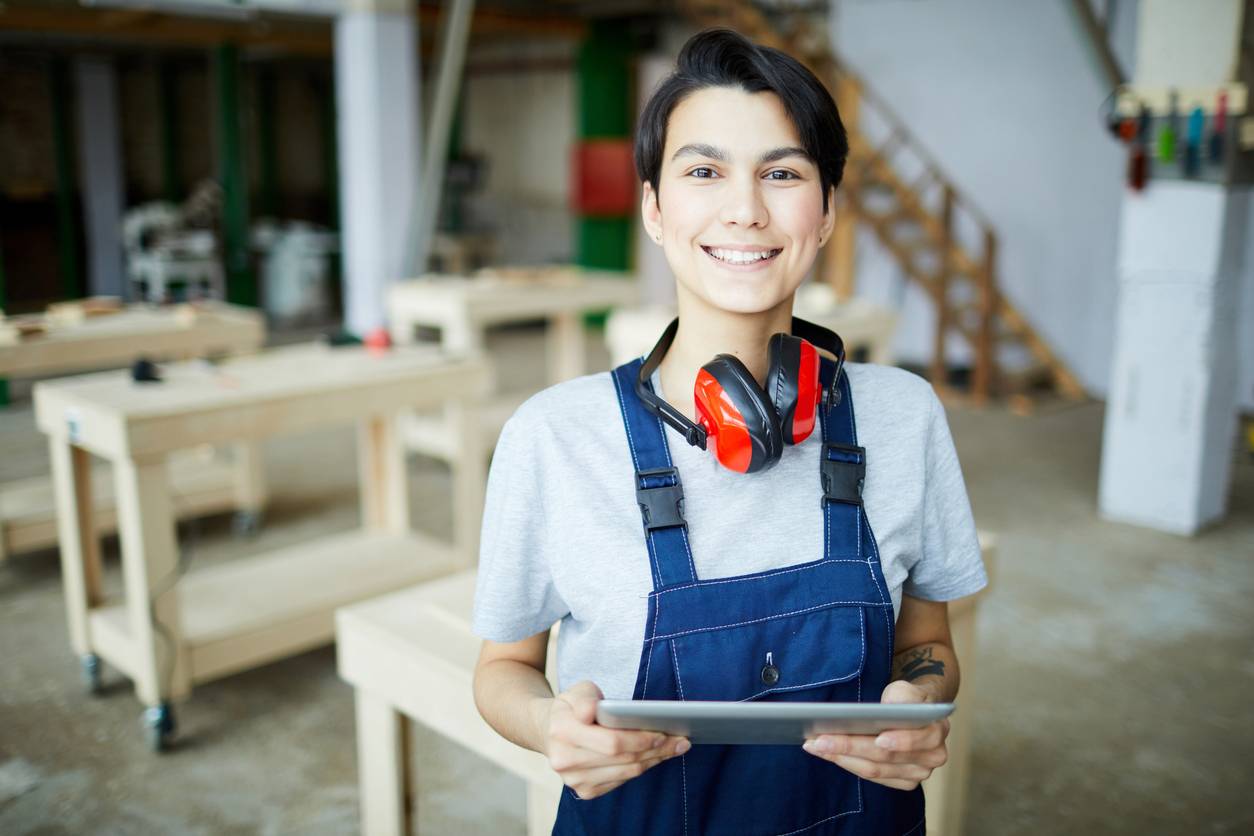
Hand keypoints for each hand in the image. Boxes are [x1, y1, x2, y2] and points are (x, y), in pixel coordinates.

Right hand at [540, 681, 689, 799]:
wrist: (549, 730)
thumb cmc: (573, 706)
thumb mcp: (578, 691)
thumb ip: (586, 698)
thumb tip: (591, 712)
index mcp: (562, 731)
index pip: (611, 742)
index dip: (641, 739)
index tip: (665, 732)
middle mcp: (564, 760)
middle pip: (622, 759)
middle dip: (656, 749)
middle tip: (681, 740)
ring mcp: (574, 780)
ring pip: (625, 773)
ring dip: (654, 760)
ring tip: (675, 748)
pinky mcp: (584, 791)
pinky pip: (621, 781)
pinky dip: (641, 768)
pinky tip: (656, 757)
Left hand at [801, 680, 949, 790]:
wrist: (914, 712)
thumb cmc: (906, 699)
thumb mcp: (907, 688)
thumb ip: (904, 695)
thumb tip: (890, 707)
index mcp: (937, 731)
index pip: (916, 738)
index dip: (899, 740)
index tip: (878, 738)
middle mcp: (932, 757)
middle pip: (886, 756)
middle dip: (851, 747)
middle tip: (820, 739)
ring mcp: (918, 773)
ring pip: (874, 770)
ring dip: (842, 758)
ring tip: (814, 745)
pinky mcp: (902, 781)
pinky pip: (871, 777)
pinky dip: (847, 764)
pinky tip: (826, 753)